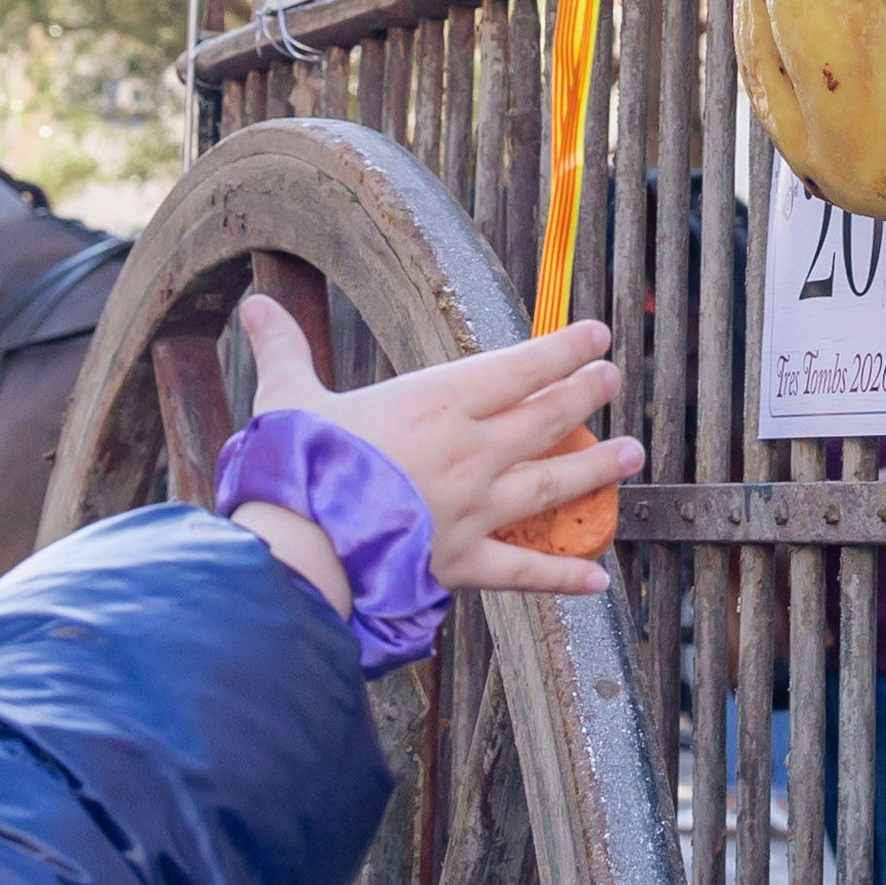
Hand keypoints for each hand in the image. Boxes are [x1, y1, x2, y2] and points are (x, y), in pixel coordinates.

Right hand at [232, 293, 626, 597]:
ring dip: (595, 468)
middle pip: (543, 418)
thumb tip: (254, 306)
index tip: (595, 335)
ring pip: (550, 486)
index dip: (561, 349)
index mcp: (435, 405)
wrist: (300, 545)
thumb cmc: (295, 467)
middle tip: (614, 380)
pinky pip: (525, 571)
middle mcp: (468, 453)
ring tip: (631, 454)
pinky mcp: (464, 563)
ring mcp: (473, 510)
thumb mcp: (287, 398)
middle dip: (584, 395)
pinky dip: (564, 577)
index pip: (516, 368)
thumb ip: (284, 351)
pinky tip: (599, 578)